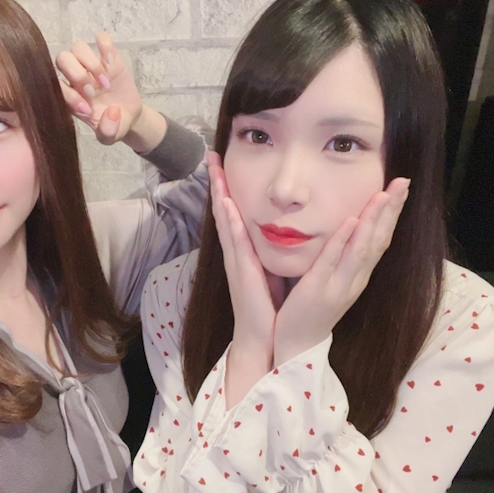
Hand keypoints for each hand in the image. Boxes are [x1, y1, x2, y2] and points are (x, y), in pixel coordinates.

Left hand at [56, 31, 162, 150]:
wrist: (127, 114)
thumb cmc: (112, 125)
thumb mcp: (110, 137)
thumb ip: (108, 132)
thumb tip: (112, 111)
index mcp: (69, 96)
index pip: (56, 86)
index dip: (71, 96)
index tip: (89, 109)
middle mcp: (75, 77)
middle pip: (62, 59)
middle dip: (78, 75)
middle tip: (94, 93)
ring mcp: (90, 64)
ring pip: (78, 47)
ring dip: (92, 65)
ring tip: (106, 83)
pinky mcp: (107, 55)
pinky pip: (101, 38)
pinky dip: (106, 46)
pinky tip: (113, 64)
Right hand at [209, 152, 275, 406]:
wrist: (261, 336)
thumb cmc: (268, 307)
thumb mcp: (270, 272)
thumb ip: (269, 252)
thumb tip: (280, 232)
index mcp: (244, 252)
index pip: (234, 214)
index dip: (228, 189)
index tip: (224, 165)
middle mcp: (236, 252)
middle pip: (224, 210)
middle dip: (218, 183)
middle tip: (213, 156)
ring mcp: (236, 260)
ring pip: (225, 220)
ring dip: (220, 194)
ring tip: (214, 169)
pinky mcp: (242, 271)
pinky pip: (235, 241)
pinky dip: (230, 222)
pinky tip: (227, 204)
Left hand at [273, 177, 410, 364]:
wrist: (297, 345)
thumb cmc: (311, 310)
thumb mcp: (333, 281)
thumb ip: (341, 258)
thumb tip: (348, 228)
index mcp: (359, 276)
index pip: (381, 239)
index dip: (392, 213)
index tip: (401, 187)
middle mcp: (355, 280)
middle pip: (378, 240)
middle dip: (391, 210)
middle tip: (403, 182)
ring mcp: (338, 286)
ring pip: (362, 249)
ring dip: (373, 221)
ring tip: (382, 196)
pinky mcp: (317, 289)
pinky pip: (332, 262)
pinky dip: (343, 241)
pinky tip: (350, 221)